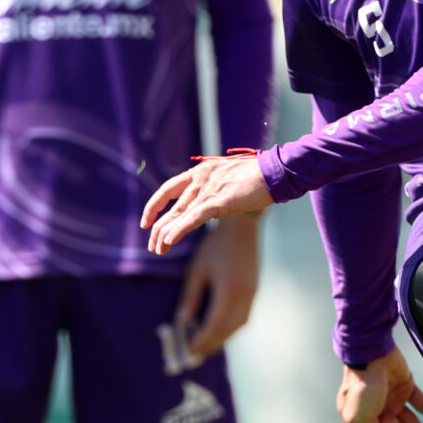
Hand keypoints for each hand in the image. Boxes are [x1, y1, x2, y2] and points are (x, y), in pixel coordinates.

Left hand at [142, 153, 272, 255]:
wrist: (276, 172)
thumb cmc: (259, 176)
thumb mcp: (229, 178)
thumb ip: (215, 190)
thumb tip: (210, 206)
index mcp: (200, 172)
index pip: (168, 189)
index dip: (154, 206)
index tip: (146, 222)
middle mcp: (200, 179)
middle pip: (170, 208)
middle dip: (158, 229)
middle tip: (153, 247)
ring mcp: (209, 189)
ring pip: (179, 216)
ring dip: (165, 236)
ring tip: (158, 251)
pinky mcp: (219, 201)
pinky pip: (194, 218)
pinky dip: (179, 230)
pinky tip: (169, 241)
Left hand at [175, 212, 259, 361]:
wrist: (242, 227)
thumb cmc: (215, 246)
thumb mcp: (197, 271)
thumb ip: (190, 298)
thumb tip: (181, 323)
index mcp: (228, 292)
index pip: (214, 325)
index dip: (201, 341)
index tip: (188, 351)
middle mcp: (244, 297)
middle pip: (227, 330)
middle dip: (210, 344)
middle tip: (193, 356)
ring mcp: (252, 295)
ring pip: (237, 326)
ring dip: (220, 338)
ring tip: (204, 347)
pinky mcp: (254, 292)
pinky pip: (243, 318)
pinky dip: (229, 328)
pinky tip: (218, 330)